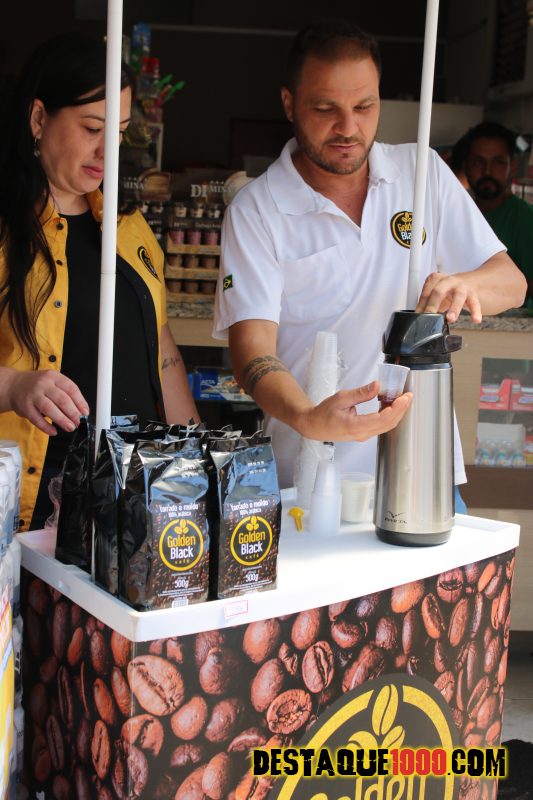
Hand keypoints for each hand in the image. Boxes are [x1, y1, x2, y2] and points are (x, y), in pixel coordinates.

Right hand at [6, 370, 89, 434]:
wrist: (14, 386)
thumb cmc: (37, 385)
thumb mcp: (52, 382)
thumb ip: (65, 393)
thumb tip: (80, 410)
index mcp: (53, 377)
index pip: (71, 389)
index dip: (80, 402)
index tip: (85, 412)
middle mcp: (43, 384)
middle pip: (62, 399)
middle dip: (73, 413)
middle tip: (78, 422)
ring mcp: (33, 395)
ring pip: (50, 409)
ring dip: (62, 420)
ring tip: (70, 427)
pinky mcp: (25, 407)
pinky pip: (37, 419)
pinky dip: (46, 427)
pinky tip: (53, 431)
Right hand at [297, 381, 411, 441]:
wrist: (314, 426)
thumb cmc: (323, 413)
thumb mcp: (341, 398)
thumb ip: (361, 393)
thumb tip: (377, 386)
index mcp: (355, 426)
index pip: (383, 419)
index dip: (397, 408)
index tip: (405, 397)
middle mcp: (362, 434)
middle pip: (389, 424)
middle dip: (401, 410)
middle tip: (408, 396)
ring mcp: (363, 435)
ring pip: (386, 426)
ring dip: (396, 413)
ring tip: (400, 398)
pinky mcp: (363, 434)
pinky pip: (380, 426)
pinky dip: (388, 415)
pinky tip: (389, 404)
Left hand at [416, 272, 481, 323]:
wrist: (469, 282)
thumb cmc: (448, 290)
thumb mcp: (435, 294)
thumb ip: (427, 305)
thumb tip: (417, 318)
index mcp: (436, 279)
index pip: (426, 293)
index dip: (421, 305)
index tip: (418, 317)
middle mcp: (448, 281)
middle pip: (439, 291)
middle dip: (433, 305)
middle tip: (429, 317)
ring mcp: (462, 287)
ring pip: (458, 296)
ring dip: (454, 308)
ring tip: (451, 319)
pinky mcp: (473, 294)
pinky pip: (474, 303)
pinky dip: (476, 312)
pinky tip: (476, 320)